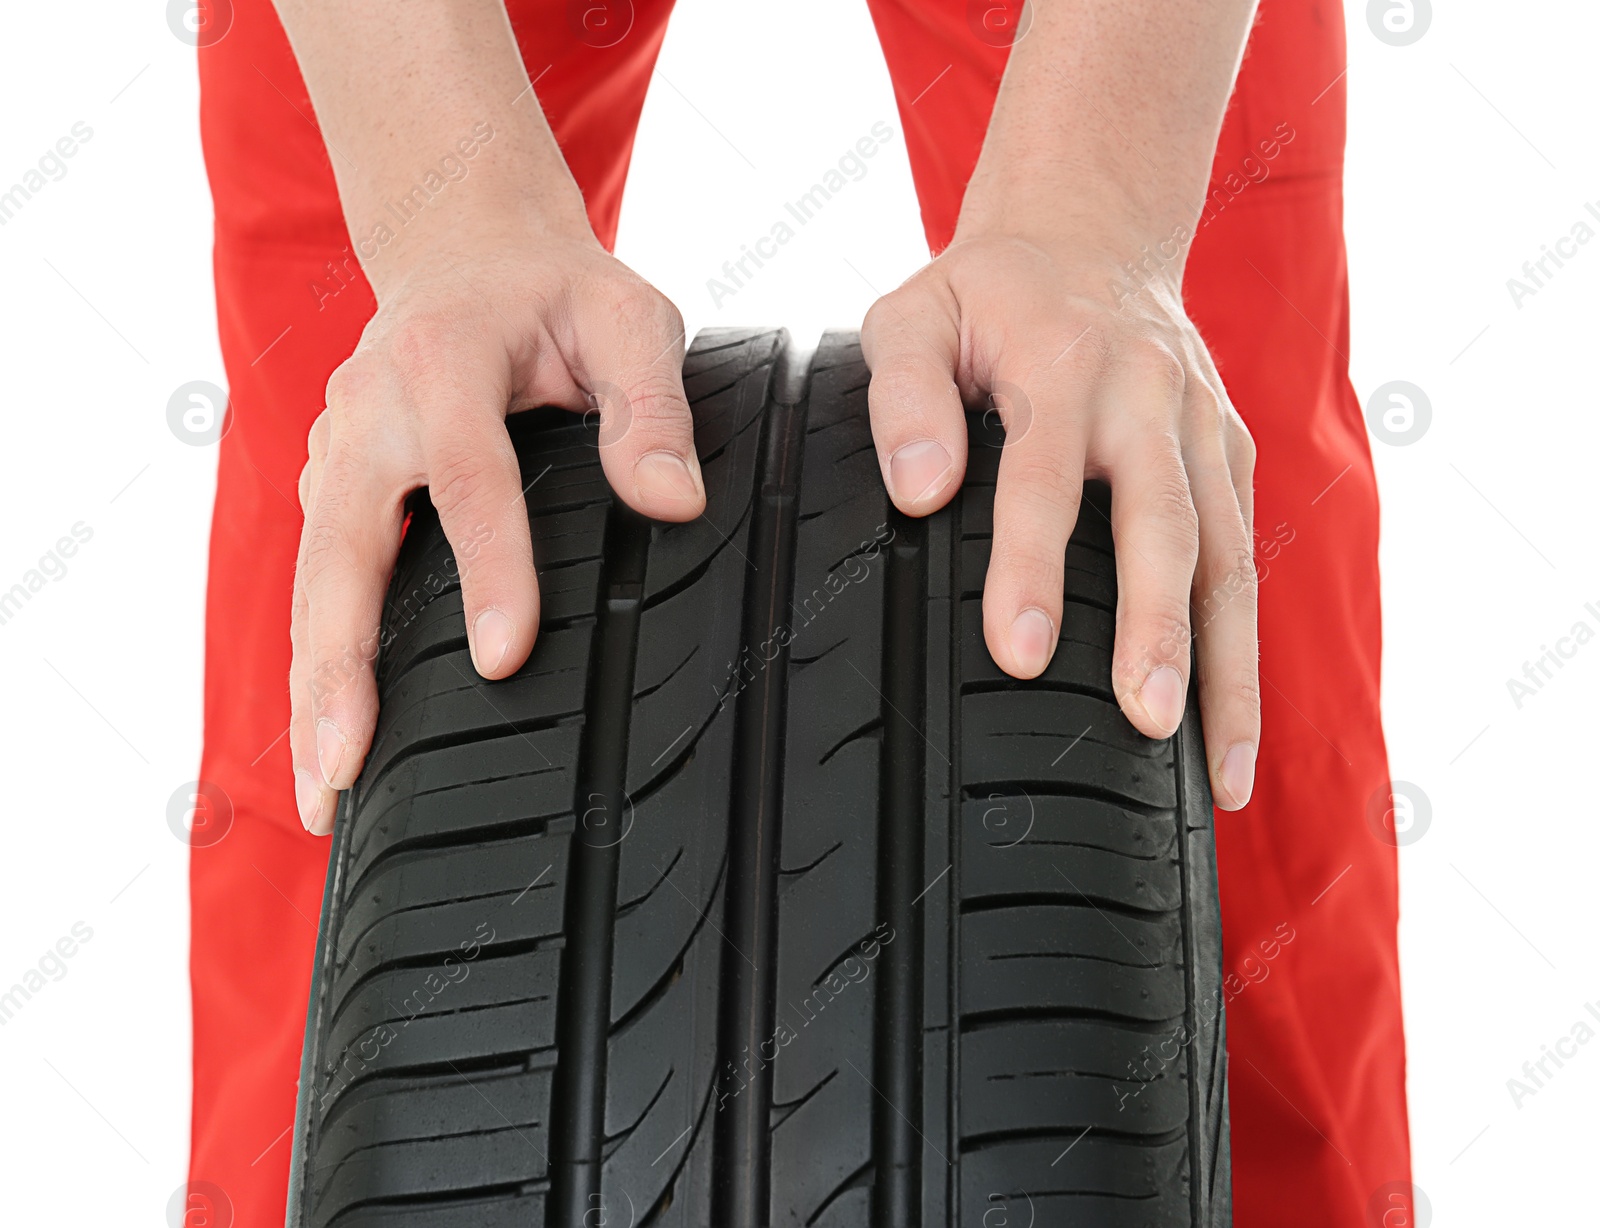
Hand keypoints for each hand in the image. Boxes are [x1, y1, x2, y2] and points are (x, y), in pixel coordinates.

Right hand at [291, 226, 701, 833]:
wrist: (464, 248)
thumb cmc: (557, 291)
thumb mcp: (627, 317)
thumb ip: (653, 406)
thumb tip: (674, 503)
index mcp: (443, 361)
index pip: (468, 479)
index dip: (486, 569)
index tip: (502, 658)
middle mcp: (367, 411)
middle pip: (342, 552)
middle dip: (339, 665)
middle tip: (343, 768)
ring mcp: (335, 453)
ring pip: (313, 583)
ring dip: (310, 686)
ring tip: (322, 791)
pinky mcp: (332, 487)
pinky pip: (318, 583)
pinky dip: (315, 661)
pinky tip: (326, 737)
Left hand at [860, 232, 1258, 809]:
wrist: (1095, 229)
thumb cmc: (988, 290)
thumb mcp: (914, 312)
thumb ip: (902, 396)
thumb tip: (920, 492)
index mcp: (1065, 364)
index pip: (1044, 480)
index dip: (1032, 569)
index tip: (1019, 654)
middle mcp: (1151, 397)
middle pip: (1165, 526)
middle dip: (1159, 630)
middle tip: (1146, 722)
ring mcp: (1205, 428)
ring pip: (1230, 557)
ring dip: (1231, 667)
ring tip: (1227, 774)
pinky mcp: (1233, 454)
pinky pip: (1248, 555)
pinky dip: (1246, 642)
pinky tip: (1236, 725)